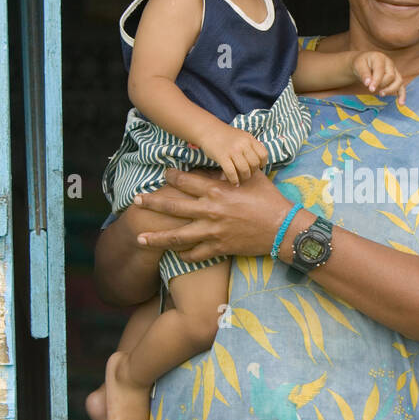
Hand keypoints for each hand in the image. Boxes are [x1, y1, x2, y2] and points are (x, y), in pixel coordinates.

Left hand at [132, 166, 290, 261]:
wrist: (282, 228)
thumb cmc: (269, 200)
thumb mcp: (251, 178)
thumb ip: (233, 172)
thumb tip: (222, 165)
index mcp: (216, 190)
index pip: (186, 181)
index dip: (172, 176)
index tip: (163, 174)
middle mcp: (210, 210)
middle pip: (173, 206)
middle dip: (152, 203)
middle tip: (136, 201)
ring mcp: (212, 231)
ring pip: (177, 236)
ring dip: (157, 237)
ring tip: (140, 239)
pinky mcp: (219, 247)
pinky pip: (195, 254)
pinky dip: (184, 255)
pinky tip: (175, 254)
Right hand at [199, 123, 268, 185]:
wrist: (208, 130)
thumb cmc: (226, 136)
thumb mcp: (242, 136)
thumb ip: (251, 146)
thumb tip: (260, 161)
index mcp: (249, 139)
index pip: (263, 154)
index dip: (262, 163)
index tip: (258, 167)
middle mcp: (243, 144)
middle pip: (254, 164)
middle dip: (252, 172)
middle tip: (247, 174)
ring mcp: (232, 150)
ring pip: (244, 169)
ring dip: (244, 177)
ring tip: (241, 179)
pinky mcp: (222, 157)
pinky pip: (231, 172)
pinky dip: (234, 180)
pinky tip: (234, 182)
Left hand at [351, 50, 405, 103]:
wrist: (364, 63)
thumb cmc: (361, 64)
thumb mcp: (358, 65)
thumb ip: (363, 73)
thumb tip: (368, 84)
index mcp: (380, 58)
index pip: (380, 70)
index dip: (376, 80)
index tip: (370, 89)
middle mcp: (389, 63)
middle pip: (391, 76)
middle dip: (382, 84)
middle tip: (371, 90)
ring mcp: (394, 71)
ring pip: (399, 81)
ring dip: (391, 90)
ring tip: (381, 94)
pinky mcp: (396, 78)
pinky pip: (401, 87)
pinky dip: (402, 95)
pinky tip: (401, 103)